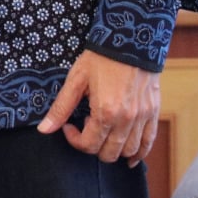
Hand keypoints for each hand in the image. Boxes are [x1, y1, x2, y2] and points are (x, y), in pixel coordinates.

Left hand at [37, 49, 160, 165]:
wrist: (130, 41)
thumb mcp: (76, 80)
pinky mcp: (153, 112)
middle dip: (93, 147)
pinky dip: (140, 152)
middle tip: (86, 130)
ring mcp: (142, 118)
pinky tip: (130, 156)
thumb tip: (44, 129)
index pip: (89, 145)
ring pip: (129, 151)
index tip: (69, 126)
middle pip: (109, 153)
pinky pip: (148, 142)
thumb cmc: (101, 58)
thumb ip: (61, 107)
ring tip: (103, 136)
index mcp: (106, 112)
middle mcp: (127, 120)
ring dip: (114, 151)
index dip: (74, 139)